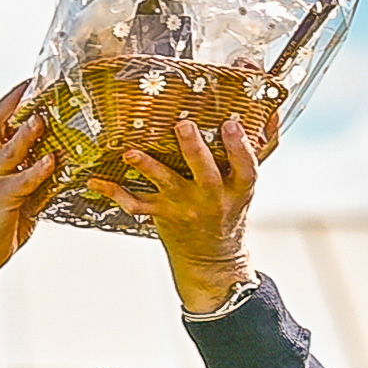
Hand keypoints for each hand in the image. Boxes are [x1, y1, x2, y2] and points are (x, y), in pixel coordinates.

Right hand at [0, 84, 52, 325]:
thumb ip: (32, 178)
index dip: (15, 97)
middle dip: (18, 101)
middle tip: (40, 85)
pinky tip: (52, 161)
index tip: (34, 79)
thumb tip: (58, 165)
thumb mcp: (15, 196)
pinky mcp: (1, 200)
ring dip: (28, 132)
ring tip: (45, 118)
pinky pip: (22, 181)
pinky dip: (38, 169)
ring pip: (10, 147)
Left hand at [88, 115, 258, 312]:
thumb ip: (259, 145)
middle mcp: (211, 199)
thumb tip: (270, 107)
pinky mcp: (162, 215)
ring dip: (148, 167)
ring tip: (131, 153)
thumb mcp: (248, 184)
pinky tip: (96, 181)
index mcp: (238, 189)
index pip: (245, 167)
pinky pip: (136, 205)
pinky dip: (114, 193)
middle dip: (194, 150)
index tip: (232, 124)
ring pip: (165, 186)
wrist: (214, 260)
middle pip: (204, 173)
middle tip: (183, 126)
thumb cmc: (230, 211)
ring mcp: (184, 208)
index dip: (240, 147)